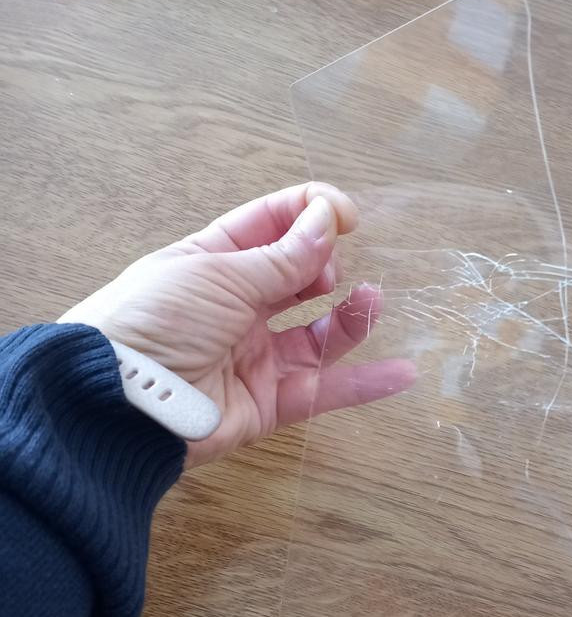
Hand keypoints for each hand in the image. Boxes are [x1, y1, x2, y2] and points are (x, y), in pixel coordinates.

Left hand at [59, 182, 414, 466]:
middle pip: (296, 278)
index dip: (310, 212)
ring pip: (316, 334)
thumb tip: (327, 220)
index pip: (269, 226)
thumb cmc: (157, 320)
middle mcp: (236, 307)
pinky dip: (362, 384)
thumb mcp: (218, 274)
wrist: (123, 403)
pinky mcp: (268, 404)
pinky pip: (322, 390)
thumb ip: (281, 257)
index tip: (347, 215)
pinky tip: (402, 371)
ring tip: (373, 302)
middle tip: (329, 273)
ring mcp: (254, 356)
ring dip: (350, 317)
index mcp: (212, 262)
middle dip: (323, 266)